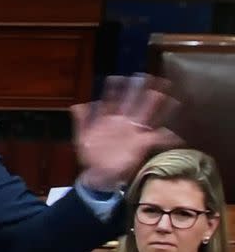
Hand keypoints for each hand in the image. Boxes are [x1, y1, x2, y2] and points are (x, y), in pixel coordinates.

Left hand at [71, 74, 182, 191]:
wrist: (98, 174)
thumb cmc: (91, 155)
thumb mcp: (82, 138)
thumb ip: (81, 121)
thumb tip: (76, 105)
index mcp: (109, 119)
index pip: (112, 100)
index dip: (114, 89)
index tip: (117, 77)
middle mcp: (124, 122)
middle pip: (134, 102)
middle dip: (141, 90)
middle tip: (149, 76)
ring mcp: (134, 132)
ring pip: (146, 114)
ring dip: (154, 104)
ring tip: (163, 93)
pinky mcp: (142, 144)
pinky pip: (157, 138)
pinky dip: (167, 136)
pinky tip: (175, 132)